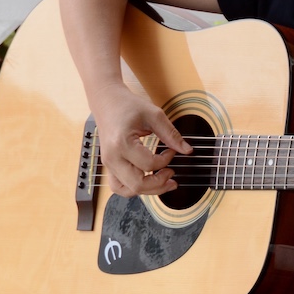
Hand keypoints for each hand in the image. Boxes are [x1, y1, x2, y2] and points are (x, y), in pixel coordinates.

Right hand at [90, 83, 191, 197]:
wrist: (107, 102)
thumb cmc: (127, 106)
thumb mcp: (154, 115)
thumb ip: (171, 134)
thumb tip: (187, 150)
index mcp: (122, 143)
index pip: (149, 164)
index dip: (167, 159)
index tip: (173, 151)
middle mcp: (112, 157)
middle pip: (137, 185)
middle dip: (159, 183)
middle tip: (172, 173)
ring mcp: (108, 164)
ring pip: (127, 190)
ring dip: (148, 190)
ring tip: (164, 182)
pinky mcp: (109, 166)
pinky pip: (119, 187)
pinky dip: (134, 189)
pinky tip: (148, 181)